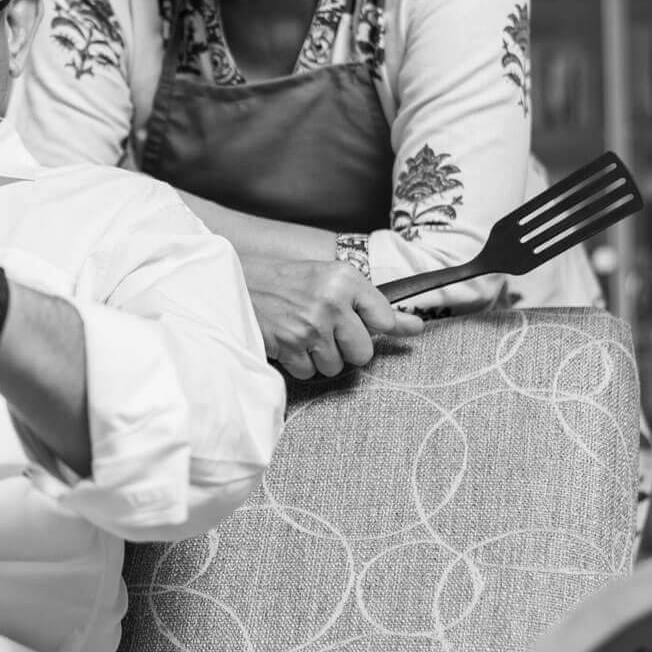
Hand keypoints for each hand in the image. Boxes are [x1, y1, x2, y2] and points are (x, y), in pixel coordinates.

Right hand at [239, 255, 424, 379]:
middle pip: (364, 352)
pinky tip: (288, 343)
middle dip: (347, 349)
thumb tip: (416, 327)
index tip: (359, 324)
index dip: (371, 327)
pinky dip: (299, 364)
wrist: (235, 282)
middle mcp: (332, 301)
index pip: (384, 319)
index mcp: (346, 278)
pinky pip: (309, 373)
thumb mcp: (332, 281)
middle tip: (325, 331)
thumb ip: (374, 305)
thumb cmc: (287, 282)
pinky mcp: (290, 345)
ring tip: (302, 334)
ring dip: (320, 357)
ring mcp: (311, 326)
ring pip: (336, 366)